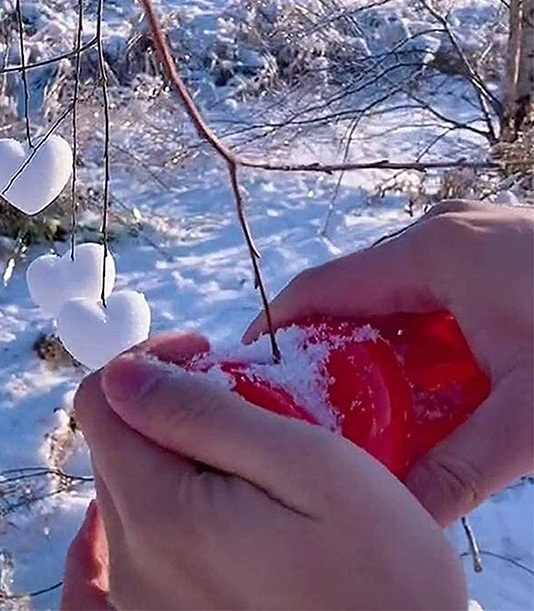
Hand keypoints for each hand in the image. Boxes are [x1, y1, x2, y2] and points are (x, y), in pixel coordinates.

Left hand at [63, 334, 465, 609]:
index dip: (149, 361)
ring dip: (179, 451)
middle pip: (118, 442)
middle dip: (170, 405)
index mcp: (159, 514)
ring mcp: (141, 599)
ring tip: (250, 461)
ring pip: (131, 485)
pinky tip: (218, 504)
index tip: (208, 357)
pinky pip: (138, 539)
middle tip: (245, 407)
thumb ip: (202, 415)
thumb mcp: (308, 467)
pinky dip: (173, 500)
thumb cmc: (379, 574)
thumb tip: (121, 374)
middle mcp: (132, 564)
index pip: (100, 400)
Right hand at [244, 200, 533, 524]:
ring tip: (361, 399)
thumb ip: (460, 468)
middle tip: (307, 404)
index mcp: (434, 253)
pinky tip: (422, 378)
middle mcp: (441, 233)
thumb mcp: (533, 415)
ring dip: (372, 344)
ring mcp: (468, 236)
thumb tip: (404, 522)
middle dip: (325, 346)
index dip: (278, 326)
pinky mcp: (490, 250)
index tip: (249, 368)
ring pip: (391, 293)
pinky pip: (427, 292)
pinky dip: (413, 335)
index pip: (323, 287)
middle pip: (353, 290)